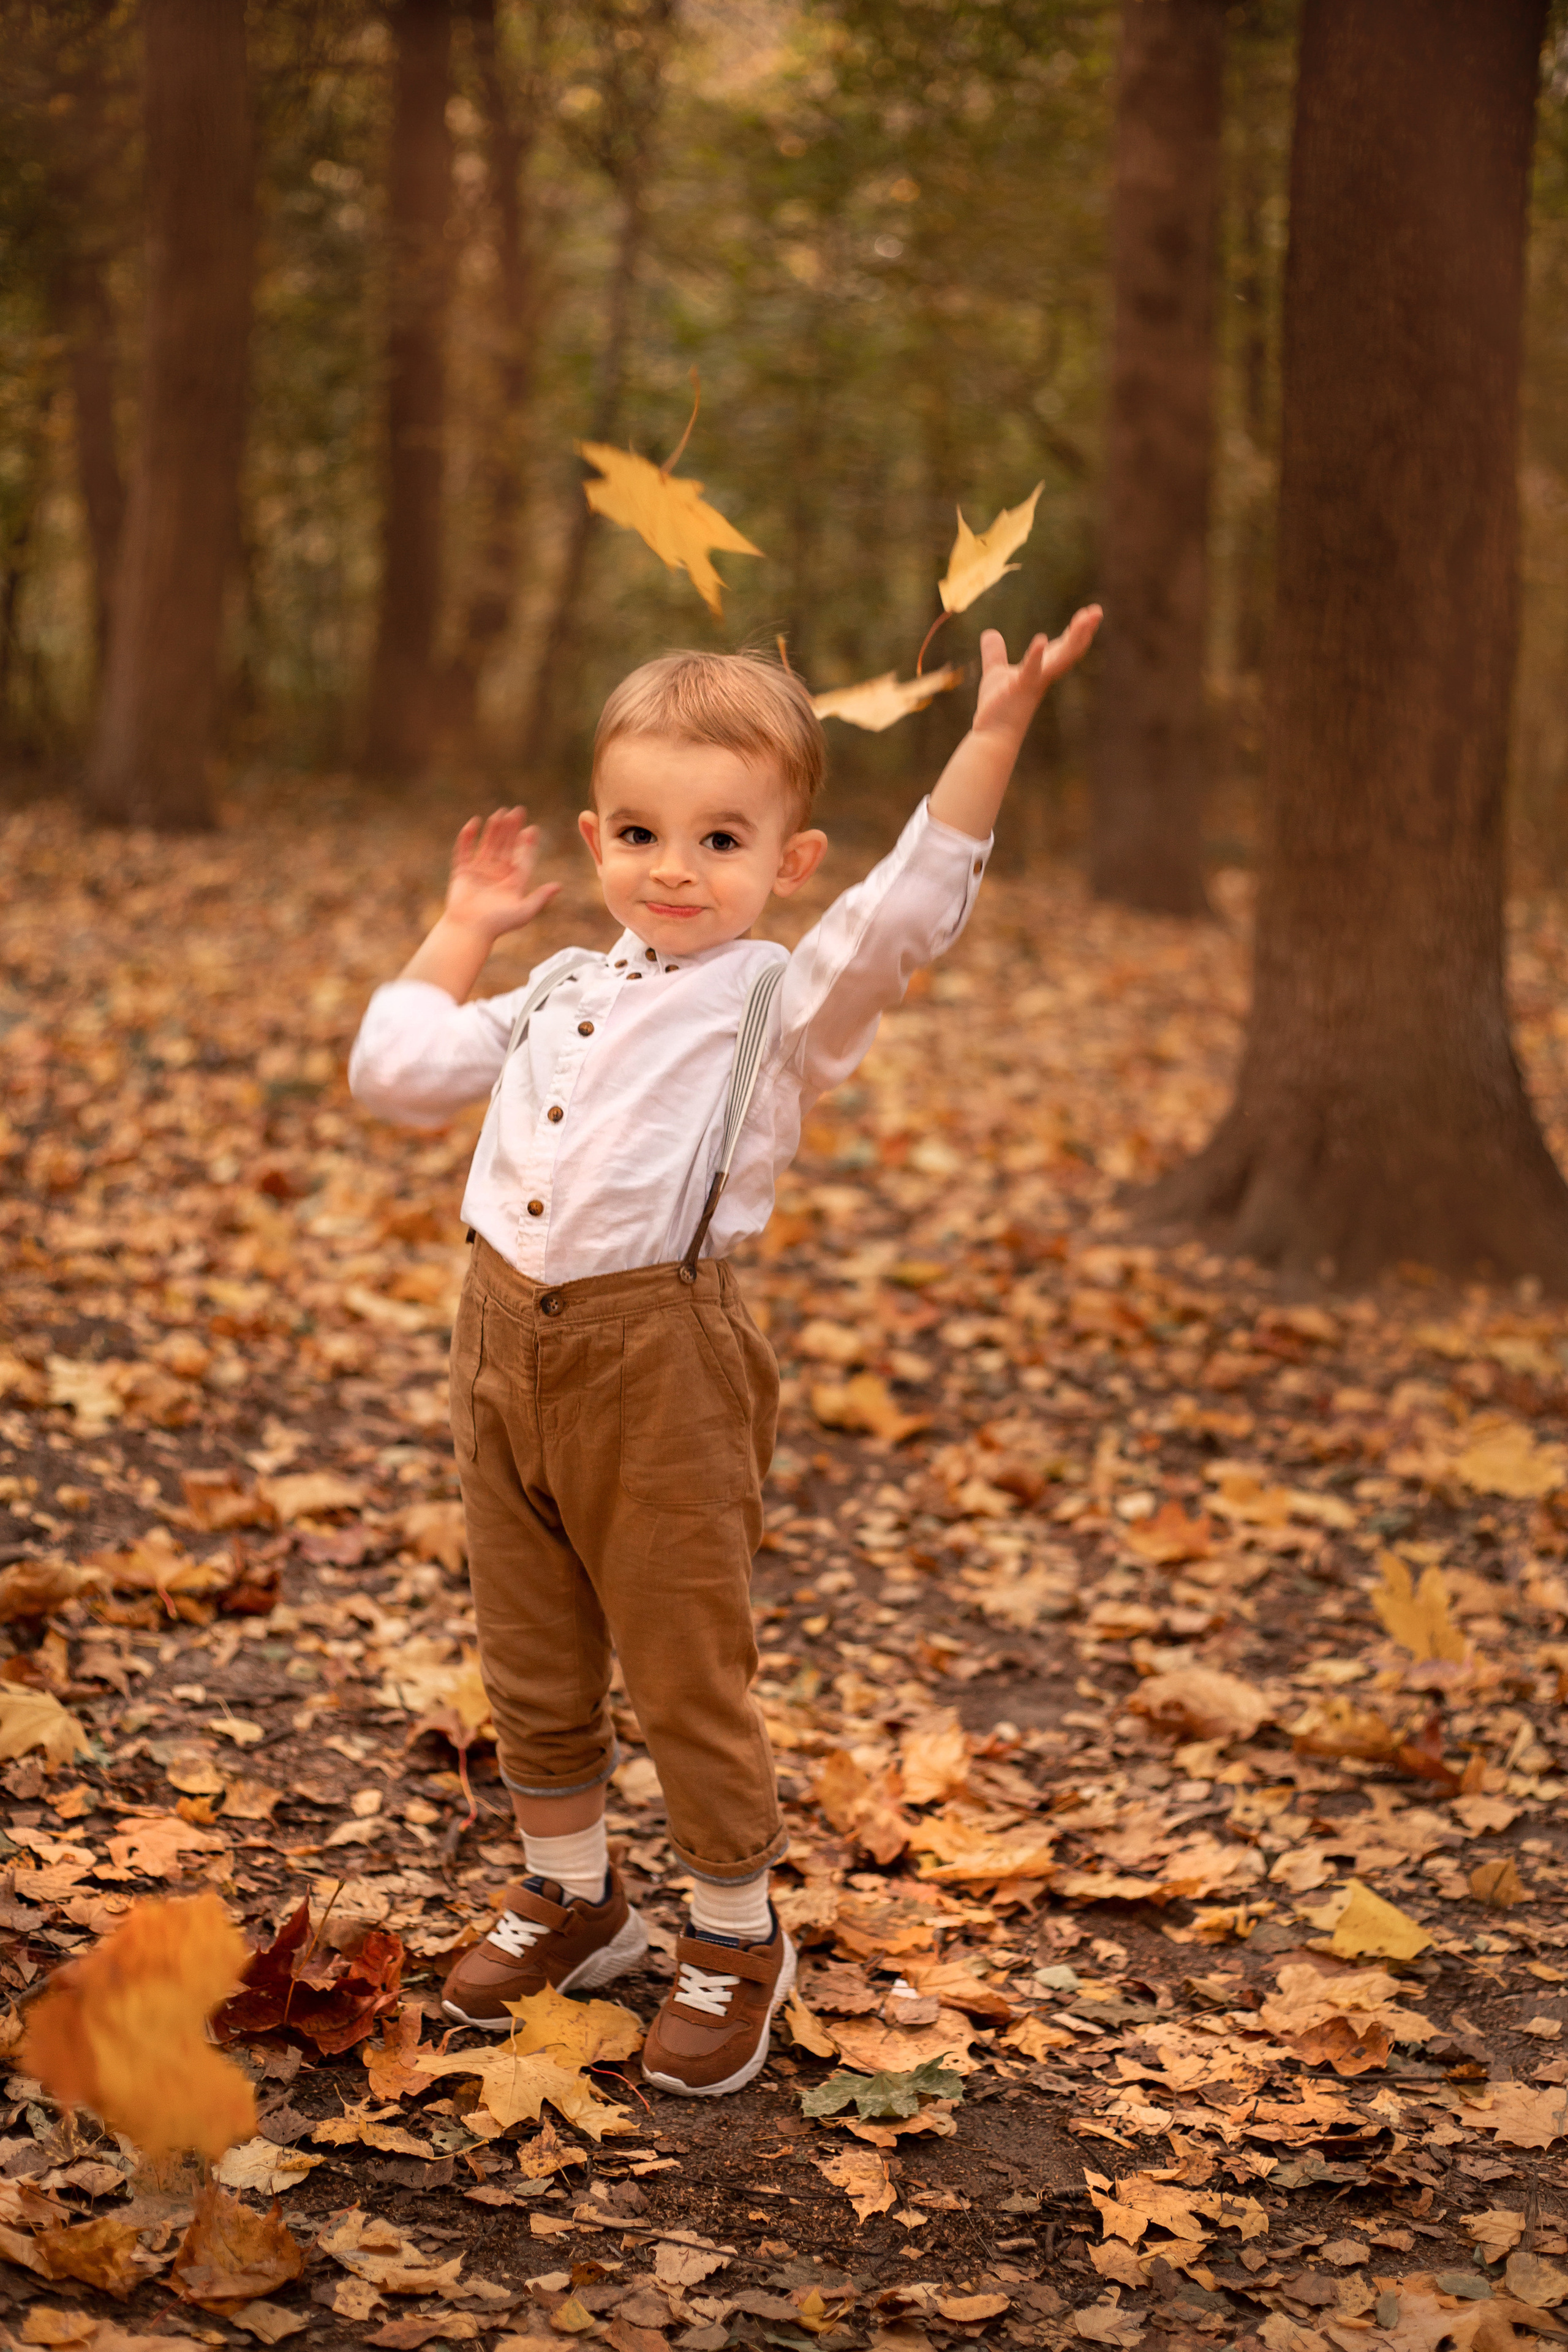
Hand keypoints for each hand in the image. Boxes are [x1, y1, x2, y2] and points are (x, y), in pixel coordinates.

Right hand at [444, 806, 559, 942]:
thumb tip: (559, 886)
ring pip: (488, 844)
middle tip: (518, 811)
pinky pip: (465, 850)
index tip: (533, 829)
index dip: (527, 844)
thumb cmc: (497, 925)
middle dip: (512, 830)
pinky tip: (475, 822)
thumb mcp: (524, 912)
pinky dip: (468, 837)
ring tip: (501, 813)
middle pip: (506, 847)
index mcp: (513, 882)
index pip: (522, 858)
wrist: (469, 931)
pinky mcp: (462, 871)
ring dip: (494, 829)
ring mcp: (480, 871)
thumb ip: (540, 898)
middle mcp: (497, 874)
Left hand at [971, 605, 1102, 740]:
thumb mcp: (995, 673)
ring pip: (1060, 660)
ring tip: (1083, 618)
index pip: (1064, 647)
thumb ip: (995, 653)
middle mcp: (1043, 675)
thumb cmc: (997, 708)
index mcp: (1042, 670)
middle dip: (1084, 631)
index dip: (1078, 630)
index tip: (1090, 613)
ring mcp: (1034, 682)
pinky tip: (1040, 639)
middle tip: (1097, 611)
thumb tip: (989, 633)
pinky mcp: (1019, 688)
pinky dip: (1036, 655)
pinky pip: (1030, 671)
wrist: (991, 736)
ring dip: (1073, 639)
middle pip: (1070, 651)